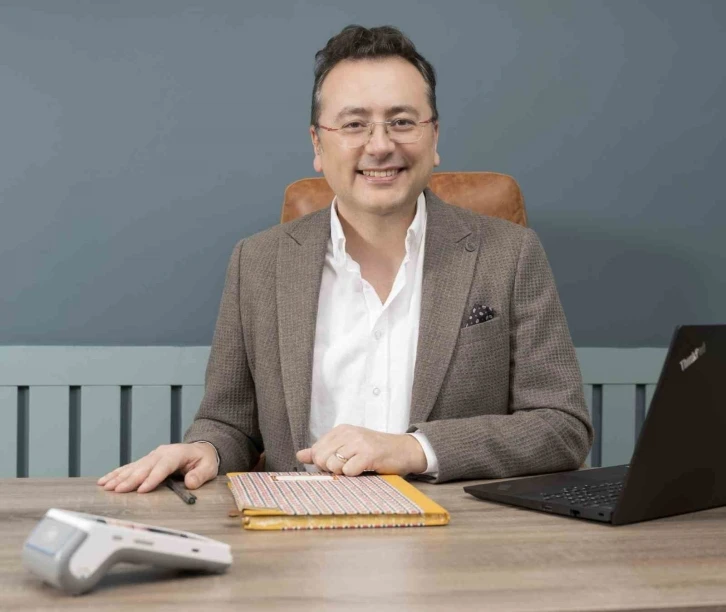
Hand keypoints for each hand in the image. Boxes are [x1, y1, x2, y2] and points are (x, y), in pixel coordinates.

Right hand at [97, 442, 217, 492]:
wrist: (199, 450)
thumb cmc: (204, 460)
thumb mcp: (209, 467)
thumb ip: (200, 475)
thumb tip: (191, 482)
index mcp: (176, 453)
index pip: (163, 466)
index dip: (152, 478)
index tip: (142, 489)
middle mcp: (161, 453)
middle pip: (144, 467)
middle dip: (130, 479)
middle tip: (118, 490)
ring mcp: (152, 456)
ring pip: (134, 467)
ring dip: (119, 477)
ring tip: (106, 486)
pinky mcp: (147, 460)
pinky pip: (130, 467)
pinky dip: (117, 473)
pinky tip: (105, 480)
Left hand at [296, 425, 426, 475]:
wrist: (404, 450)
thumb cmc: (375, 451)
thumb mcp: (348, 447)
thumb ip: (323, 451)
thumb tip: (300, 455)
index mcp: (340, 430)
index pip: (316, 451)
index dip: (324, 463)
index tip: (340, 463)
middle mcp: (348, 433)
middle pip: (321, 459)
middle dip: (332, 469)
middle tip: (349, 466)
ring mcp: (358, 442)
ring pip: (333, 465)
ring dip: (344, 472)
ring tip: (358, 467)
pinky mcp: (369, 454)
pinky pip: (349, 471)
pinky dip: (355, 475)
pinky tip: (365, 469)